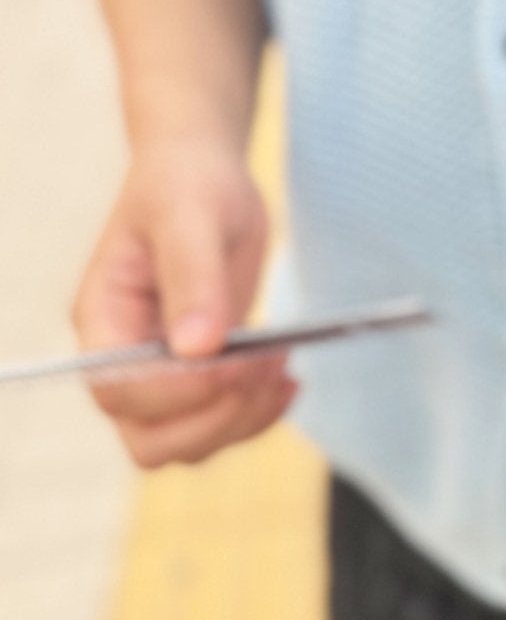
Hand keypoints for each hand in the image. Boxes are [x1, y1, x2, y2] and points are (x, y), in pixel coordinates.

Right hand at [74, 139, 295, 468]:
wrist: (202, 175)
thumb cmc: (188, 185)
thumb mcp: (191, 215)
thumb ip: (193, 278)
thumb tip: (197, 348)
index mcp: (102, 320)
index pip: (122, 392)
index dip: (181, 391)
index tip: (237, 360)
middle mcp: (123, 359)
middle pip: (149, 440)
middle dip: (214, 420)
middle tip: (266, 369)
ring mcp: (161, 374)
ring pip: (189, 443)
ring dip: (243, 420)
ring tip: (282, 366)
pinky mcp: (199, 375)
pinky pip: (222, 422)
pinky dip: (258, 412)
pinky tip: (288, 378)